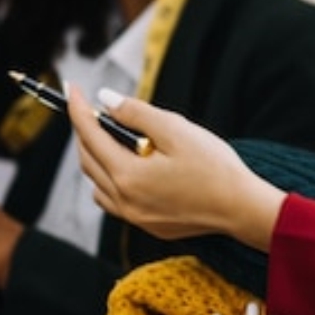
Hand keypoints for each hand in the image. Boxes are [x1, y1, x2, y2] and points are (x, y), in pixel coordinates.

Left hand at [65, 85, 285, 251]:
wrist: (241, 208)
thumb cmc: (214, 167)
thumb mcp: (175, 129)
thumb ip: (136, 113)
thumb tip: (106, 100)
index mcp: (127, 175)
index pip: (89, 135)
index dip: (78, 109)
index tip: (73, 89)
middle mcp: (124, 200)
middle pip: (88, 160)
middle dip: (86, 132)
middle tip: (95, 110)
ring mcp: (134, 216)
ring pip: (97, 184)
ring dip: (98, 159)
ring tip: (117, 138)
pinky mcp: (147, 224)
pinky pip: (114, 201)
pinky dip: (111, 181)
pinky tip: (131, 167)